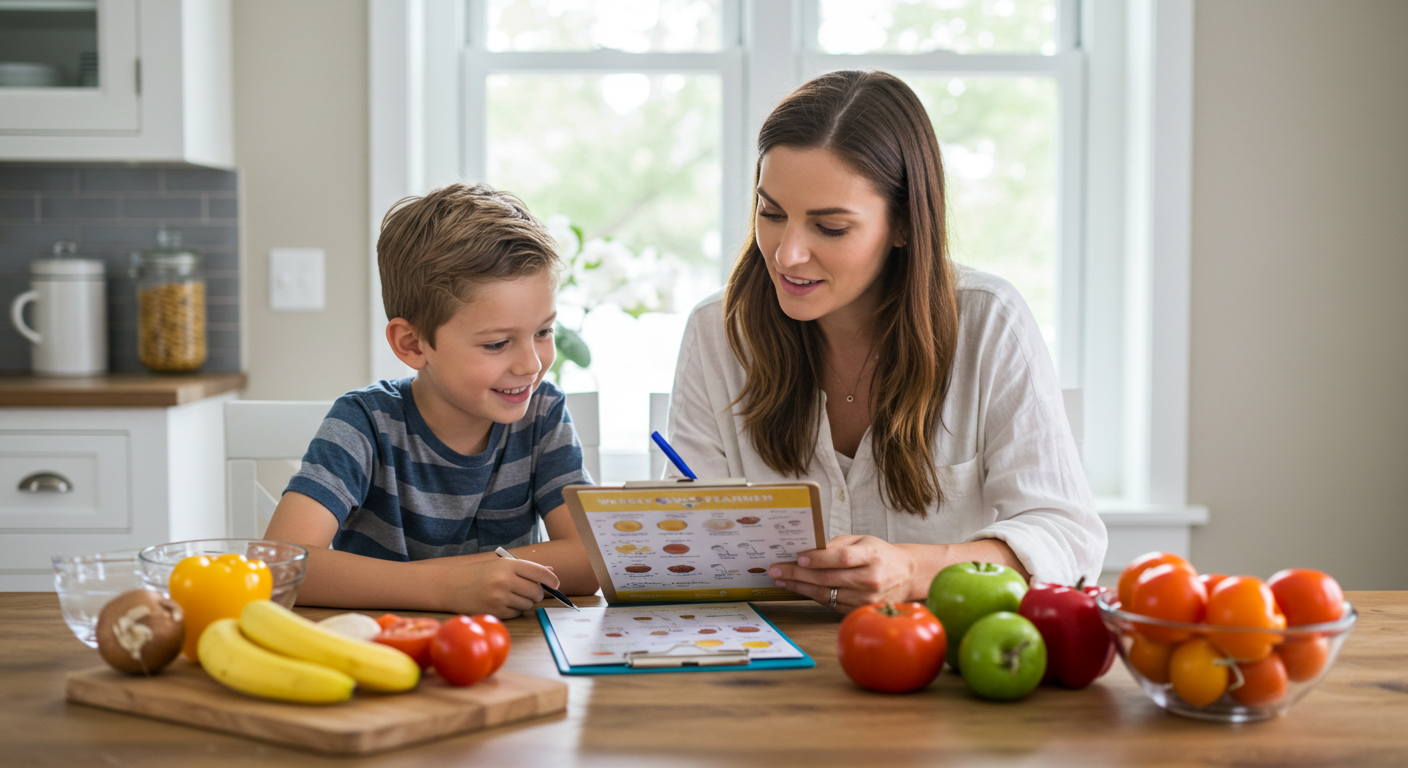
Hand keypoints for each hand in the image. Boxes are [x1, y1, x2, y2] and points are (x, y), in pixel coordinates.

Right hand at [433, 558, 558, 619]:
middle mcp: (505, 580)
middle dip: (536, 593)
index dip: (551, 579)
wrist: (450, 585)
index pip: (540, 572)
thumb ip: (527, 568)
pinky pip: (517, 614)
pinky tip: (502, 603)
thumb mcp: (500, 565)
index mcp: (508, 565)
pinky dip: (514, 610)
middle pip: (536, 591)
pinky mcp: (495, 612)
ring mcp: (499, 597)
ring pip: (528, 604)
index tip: (556, 583)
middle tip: (527, 591)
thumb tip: (551, 571)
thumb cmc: (478, 574)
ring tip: (510, 596)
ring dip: (524, 602)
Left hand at [768, 535, 919, 612]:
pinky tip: (798, 588)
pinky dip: (811, 595)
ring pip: (825, 593)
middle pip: (828, 578)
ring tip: (781, 580)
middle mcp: (870, 579)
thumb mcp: (864, 540)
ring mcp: (865, 598)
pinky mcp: (859, 610)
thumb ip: (838, 545)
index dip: (818, 558)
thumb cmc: (880, 554)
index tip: (798, 557)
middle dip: (797, 574)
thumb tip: (809, 550)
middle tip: (776, 570)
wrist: (905, 576)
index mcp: (872, 556)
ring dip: (799, 587)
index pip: (842, 558)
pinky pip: (829, 603)